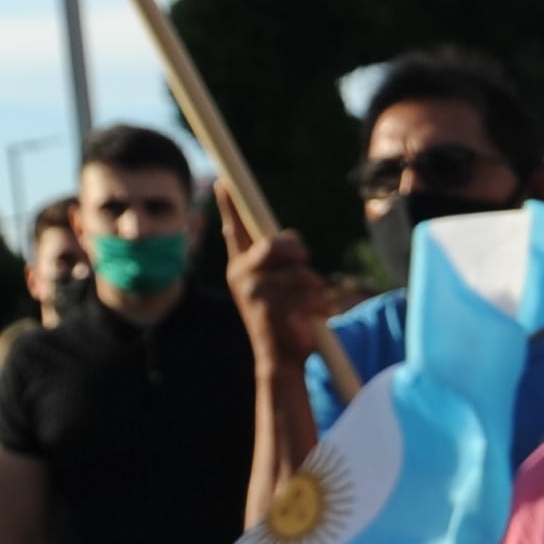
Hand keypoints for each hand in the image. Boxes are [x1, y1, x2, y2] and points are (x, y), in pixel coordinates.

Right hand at [222, 185, 328, 362]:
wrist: (281, 362)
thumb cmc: (286, 321)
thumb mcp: (282, 286)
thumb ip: (283, 261)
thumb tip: (294, 242)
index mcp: (241, 266)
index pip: (235, 230)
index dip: (230, 205)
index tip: (223, 181)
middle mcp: (240, 275)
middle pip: (276, 244)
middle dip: (297, 251)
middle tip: (305, 263)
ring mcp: (252, 290)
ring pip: (298, 270)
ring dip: (314, 287)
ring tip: (310, 305)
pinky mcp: (269, 306)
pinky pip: (307, 292)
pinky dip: (320, 304)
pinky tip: (315, 317)